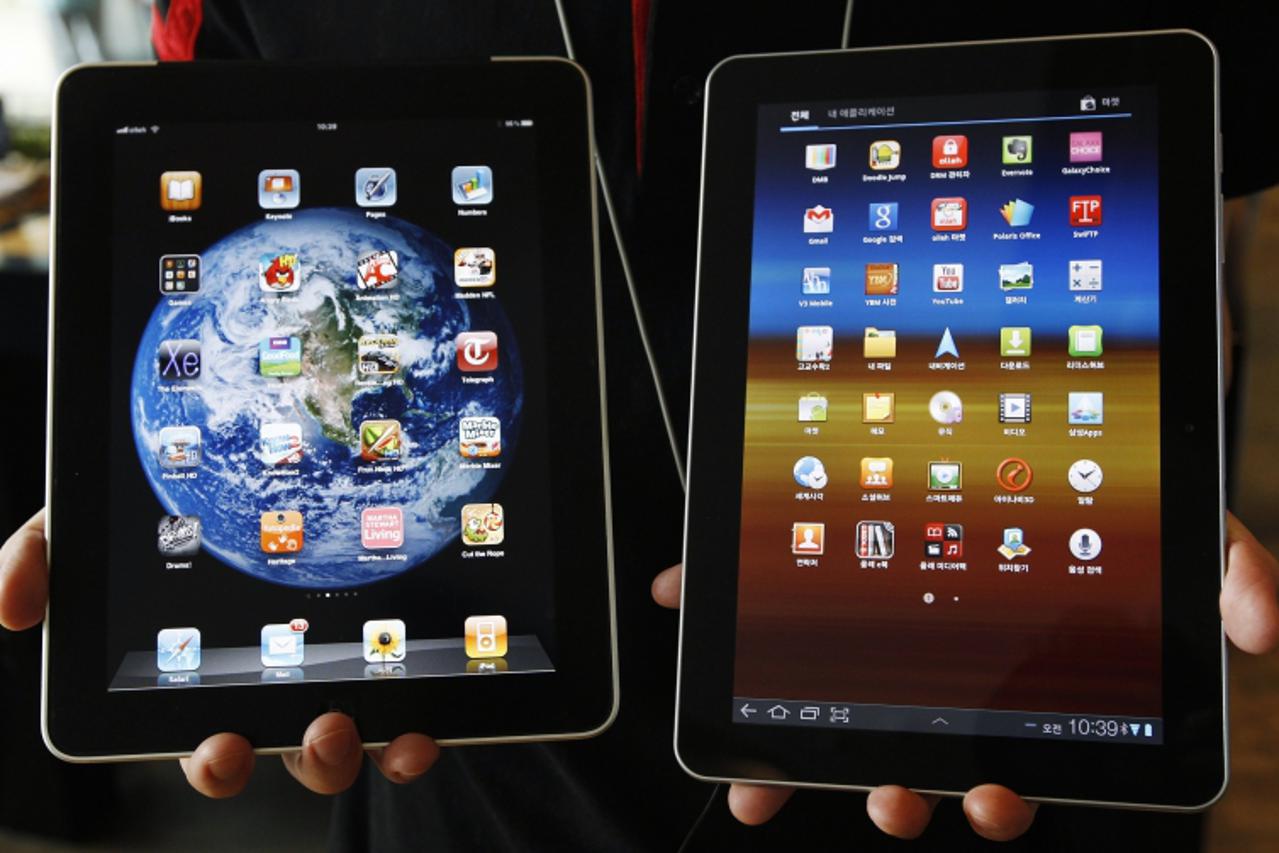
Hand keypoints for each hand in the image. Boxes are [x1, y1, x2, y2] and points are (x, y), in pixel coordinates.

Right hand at [0, 509, 439, 797]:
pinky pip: (416, 707)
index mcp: (210, 680)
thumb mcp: (98, 520)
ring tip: (357, 718)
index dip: (216, 761)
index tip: (221, 750)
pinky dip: (424, 725)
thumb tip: (11, 608)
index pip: (211, 739)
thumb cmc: (176, 505)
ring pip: (356, 739)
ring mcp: (344, 677)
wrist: (288, 444)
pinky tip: (429, 722)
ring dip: (359, 747)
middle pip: (292, 752)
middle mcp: (281, 690)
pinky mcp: (399, 659)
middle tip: (318, 733)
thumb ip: (43, 553)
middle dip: (302, 760)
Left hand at [651, 512, 1278, 839]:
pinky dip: (713, 587)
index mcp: (1023, 661)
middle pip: (912, 738)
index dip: (986, 790)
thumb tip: (1261, 631)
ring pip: (826, 684)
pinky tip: (681, 591)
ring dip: (800, 729)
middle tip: (893, 796)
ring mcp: (876, 603)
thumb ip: (1229, 565)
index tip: (980, 800)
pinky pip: (754, 577)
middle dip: (897, 783)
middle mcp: (946, 646)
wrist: (1060, 370)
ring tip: (786, 756)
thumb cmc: (1109, 461)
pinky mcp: (815, 548)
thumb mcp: (1184, 512)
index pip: (1002, 746)